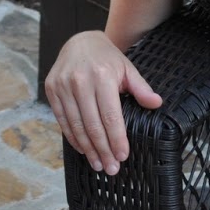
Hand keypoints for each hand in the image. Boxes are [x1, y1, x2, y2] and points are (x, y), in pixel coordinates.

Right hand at [43, 30, 162, 174]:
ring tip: (98, 164)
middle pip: (92, 124)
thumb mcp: (127, 68)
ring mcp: (63, 85)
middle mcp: (79, 80)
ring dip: (88, 148)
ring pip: (76, 125)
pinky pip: (62, 119)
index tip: (122, 156)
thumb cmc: (107, 59)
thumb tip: (157, 104)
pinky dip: (73, 137)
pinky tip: (83, 149)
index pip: (110, 115)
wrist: (80, 41)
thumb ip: (141, 88)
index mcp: (102, 76)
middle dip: (103, 150)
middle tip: (111, 168)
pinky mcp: (52, 89)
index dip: (116, 138)